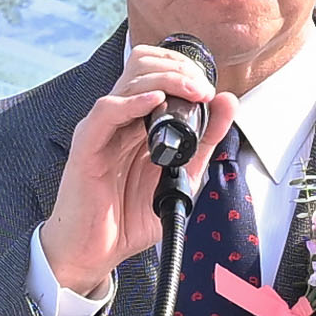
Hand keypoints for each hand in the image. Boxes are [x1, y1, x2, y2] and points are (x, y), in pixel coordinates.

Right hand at [39, 43, 237, 296]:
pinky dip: (132, 101)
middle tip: (203, 89)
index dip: (184, 69)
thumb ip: (207, 140)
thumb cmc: (128, 216)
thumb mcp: (184, 176)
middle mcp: (119, 119)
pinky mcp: (87, 145)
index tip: (210, 88)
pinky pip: (106, 111)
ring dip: (166, 80)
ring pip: (128, 81)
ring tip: (193, 92)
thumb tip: (228, 101)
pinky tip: (156, 101)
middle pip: (142, 65)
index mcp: (138, 121)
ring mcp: (101, 129)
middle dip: (178, 68)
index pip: (157, 70)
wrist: (95, 251)